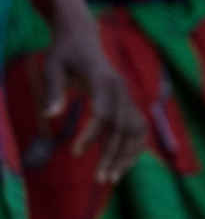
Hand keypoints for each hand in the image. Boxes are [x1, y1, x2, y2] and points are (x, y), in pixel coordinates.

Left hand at [43, 27, 146, 182]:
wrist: (82, 38)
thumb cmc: (64, 54)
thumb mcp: (52, 67)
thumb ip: (54, 91)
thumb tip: (50, 115)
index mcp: (103, 79)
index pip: (104, 112)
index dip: (92, 134)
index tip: (74, 152)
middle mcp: (121, 88)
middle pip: (124, 126)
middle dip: (114, 154)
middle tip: (100, 179)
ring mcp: (127, 94)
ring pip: (136, 129)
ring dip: (127, 155)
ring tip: (112, 178)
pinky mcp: (128, 100)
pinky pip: (139, 126)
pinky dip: (135, 146)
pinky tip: (124, 164)